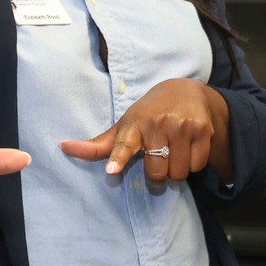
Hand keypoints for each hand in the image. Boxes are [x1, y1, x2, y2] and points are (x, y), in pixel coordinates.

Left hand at [60, 77, 229, 184]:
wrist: (186, 90)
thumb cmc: (148, 114)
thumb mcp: (124, 126)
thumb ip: (98, 144)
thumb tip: (62, 147)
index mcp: (134, 125)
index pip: (123, 144)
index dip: (117, 158)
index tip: (111, 170)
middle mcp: (157, 124)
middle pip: (157, 174)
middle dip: (158, 174)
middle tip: (157, 158)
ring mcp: (182, 126)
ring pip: (179, 173)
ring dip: (176, 170)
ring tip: (173, 151)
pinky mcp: (203, 130)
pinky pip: (197, 166)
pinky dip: (193, 163)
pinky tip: (187, 147)